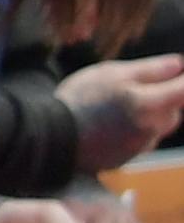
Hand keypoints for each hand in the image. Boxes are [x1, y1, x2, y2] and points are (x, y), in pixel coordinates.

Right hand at [57, 54, 183, 170]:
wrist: (52, 136)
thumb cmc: (81, 98)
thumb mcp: (112, 73)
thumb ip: (150, 70)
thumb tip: (178, 65)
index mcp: (150, 104)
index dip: (183, 82)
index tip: (177, 75)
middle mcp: (151, 129)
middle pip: (174, 112)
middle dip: (163, 100)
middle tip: (134, 89)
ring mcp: (140, 146)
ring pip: (156, 127)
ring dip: (147, 116)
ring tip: (115, 108)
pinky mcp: (126, 158)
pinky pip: (139, 141)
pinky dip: (131, 131)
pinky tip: (107, 124)